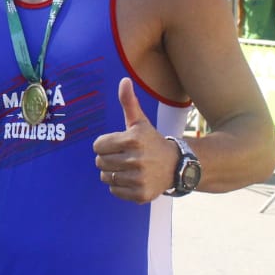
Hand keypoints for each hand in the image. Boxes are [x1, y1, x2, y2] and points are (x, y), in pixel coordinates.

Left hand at [92, 77, 177, 202]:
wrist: (176, 165)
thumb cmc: (151, 141)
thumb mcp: (140, 122)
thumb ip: (129, 102)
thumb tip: (124, 80)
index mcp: (133, 139)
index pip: (98, 145)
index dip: (105, 145)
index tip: (118, 145)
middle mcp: (136, 159)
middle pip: (100, 162)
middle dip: (108, 159)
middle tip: (123, 157)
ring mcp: (139, 178)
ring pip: (106, 177)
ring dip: (113, 173)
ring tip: (128, 168)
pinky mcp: (140, 194)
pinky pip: (114, 191)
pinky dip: (119, 187)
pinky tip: (132, 179)